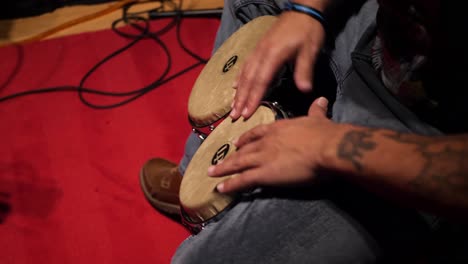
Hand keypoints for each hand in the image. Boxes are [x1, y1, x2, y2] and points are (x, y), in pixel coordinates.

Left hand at [209, 97, 340, 192]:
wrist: (327, 147)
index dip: (245, 139)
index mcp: (278, 128)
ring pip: (238, 163)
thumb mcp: (318, 119)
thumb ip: (316, 111)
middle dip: (230, 156)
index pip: (256, 133)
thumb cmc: (324, 134)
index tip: (236, 142)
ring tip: (211, 173)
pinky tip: (220, 188)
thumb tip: (320, 100)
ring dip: (223, 169)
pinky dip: (230, 184)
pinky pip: (243, 180)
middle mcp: (266, 141)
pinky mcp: (264, 174)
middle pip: (243, 149)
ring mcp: (262, 157)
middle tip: (218, 161)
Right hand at [230, 11, 325, 119]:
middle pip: (248, 80)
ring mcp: (258, 50)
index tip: (247, 113)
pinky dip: (239, 78)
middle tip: (234, 116)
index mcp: (273, 55)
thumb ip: (304, 71)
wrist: (303, 11)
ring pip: (244, 73)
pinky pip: (245, 65)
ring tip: (233, 107)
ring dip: (238, 92)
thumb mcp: (310, 51)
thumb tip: (304, 90)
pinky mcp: (259, 48)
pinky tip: (235, 87)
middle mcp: (261, 53)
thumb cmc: (308, 31)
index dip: (253, 98)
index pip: (261, 81)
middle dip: (241, 99)